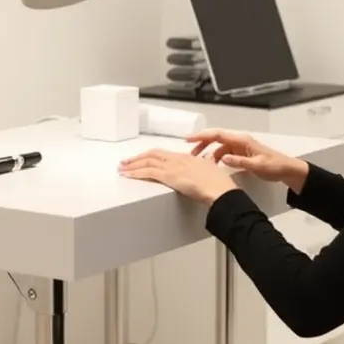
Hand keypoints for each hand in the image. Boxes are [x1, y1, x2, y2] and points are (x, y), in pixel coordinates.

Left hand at [119, 148, 237, 205]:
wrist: (221, 190)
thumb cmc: (219, 183)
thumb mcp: (210, 169)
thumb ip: (204, 166)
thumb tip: (203, 165)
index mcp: (186, 157)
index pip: (162, 153)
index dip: (149, 155)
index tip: (141, 158)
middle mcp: (178, 159)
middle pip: (152, 154)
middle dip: (137, 158)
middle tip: (125, 162)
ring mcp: (173, 167)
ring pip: (147, 161)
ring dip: (132, 165)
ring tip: (122, 168)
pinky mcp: (170, 176)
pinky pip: (149, 172)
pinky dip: (136, 173)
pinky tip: (128, 175)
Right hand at [188, 130, 308, 192]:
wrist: (287, 169)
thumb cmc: (275, 166)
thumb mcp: (257, 166)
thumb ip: (239, 162)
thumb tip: (223, 158)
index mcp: (242, 140)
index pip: (218, 135)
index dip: (202, 136)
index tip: (189, 139)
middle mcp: (240, 141)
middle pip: (216, 138)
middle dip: (202, 143)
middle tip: (191, 152)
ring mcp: (240, 148)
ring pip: (219, 147)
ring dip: (208, 152)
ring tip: (199, 162)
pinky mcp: (242, 154)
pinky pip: (225, 153)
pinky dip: (216, 158)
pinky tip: (213, 166)